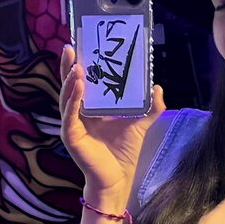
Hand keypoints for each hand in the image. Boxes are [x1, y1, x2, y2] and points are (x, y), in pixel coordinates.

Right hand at [59, 44, 165, 200]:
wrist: (119, 179)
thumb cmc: (124, 151)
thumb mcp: (140, 124)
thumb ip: (151, 107)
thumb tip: (158, 87)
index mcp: (91, 108)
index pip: (83, 82)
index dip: (80, 64)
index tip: (81, 44)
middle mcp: (78, 114)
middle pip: (70, 85)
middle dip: (69, 66)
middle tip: (70, 46)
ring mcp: (73, 124)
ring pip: (67, 97)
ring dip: (70, 80)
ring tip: (76, 65)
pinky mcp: (71, 136)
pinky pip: (69, 115)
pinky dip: (73, 100)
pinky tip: (78, 86)